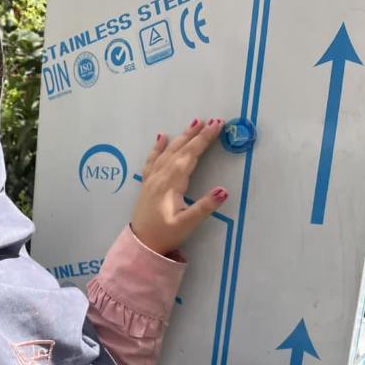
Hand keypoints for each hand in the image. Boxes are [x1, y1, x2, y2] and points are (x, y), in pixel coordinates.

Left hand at [130, 118, 227, 255]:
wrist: (140, 244)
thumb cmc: (165, 235)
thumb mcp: (187, 224)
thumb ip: (205, 207)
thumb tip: (224, 190)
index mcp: (171, 184)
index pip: (190, 156)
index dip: (204, 140)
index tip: (217, 125)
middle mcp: (160, 177)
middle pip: (180, 150)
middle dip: (196, 134)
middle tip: (211, 120)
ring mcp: (152, 179)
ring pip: (167, 152)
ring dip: (181, 137)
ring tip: (193, 123)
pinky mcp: (147, 184)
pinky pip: (152, 160)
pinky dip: (158, 147)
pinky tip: (161, 137)